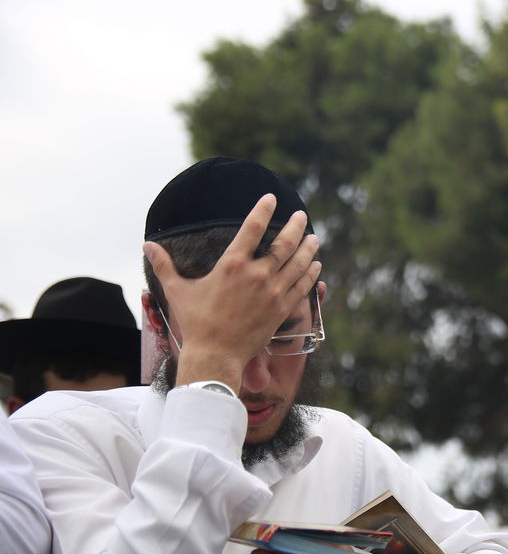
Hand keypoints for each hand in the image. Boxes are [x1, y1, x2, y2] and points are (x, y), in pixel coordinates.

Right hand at [144, 194, 320, 389]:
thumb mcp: (177, 290)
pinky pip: (302, 287)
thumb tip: (146, 244)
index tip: (271, 198)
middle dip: (295, 226)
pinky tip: (316, 266)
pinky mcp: (282, 310)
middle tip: (302, 216)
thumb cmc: (195, 323)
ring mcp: (272, 292)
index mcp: (232, 265)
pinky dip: (310, 274)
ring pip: (298, 264)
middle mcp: (256, 275)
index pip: (252, 228)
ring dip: (308, 248)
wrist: (215, 355)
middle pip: (283, 243)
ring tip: (314, 238)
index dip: (263, 210)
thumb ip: (164, 265)